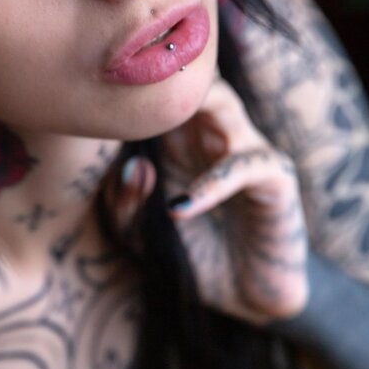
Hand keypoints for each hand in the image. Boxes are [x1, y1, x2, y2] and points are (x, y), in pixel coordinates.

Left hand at [115, 75, 308, 323]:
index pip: (156, 90)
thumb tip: (134, 165)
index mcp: (176, 135)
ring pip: (223, 102)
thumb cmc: (188, 254)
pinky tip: (178, 209)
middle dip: (163, 72)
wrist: (241, 296)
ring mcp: (245, 147)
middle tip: (126, 71)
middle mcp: (211, 131)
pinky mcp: (274, 177)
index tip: (93, 78)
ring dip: (192, 102)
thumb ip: (124, 203)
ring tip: (153, 115)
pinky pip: (240, 168)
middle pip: (191, 79)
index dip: (130, 79)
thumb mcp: (138, 234)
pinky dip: (210, 186)